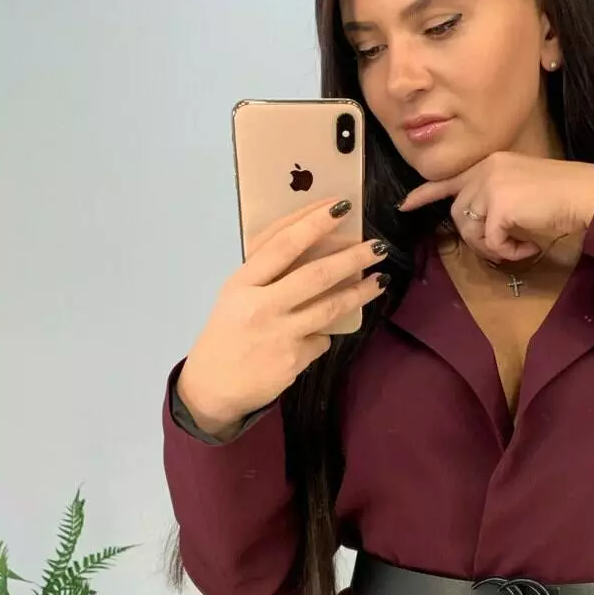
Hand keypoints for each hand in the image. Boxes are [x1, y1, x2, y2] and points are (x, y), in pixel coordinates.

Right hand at [177, 199, 388, 430]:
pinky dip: (326, 333)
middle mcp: (261, 306)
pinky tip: (324, 332)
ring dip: (360, 292)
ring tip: (380, 280)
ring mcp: (279, 334)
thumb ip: (267, 276)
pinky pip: (322, 339)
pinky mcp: (293, 360)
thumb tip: (312, 249)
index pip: (283, 244)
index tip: (342, 207)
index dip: (315, 222)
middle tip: (378, 246)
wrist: (212, 387)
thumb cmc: (226, 335)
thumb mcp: (235, 297)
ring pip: (330, 307)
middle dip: (352, 257)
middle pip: (316, 274)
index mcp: (242, 283)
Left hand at [397, 152, 593, 261]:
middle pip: (459, 214)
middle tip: (503, 247)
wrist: (585, 194)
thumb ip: (496, 198)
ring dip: (491, 247)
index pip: (449, 180)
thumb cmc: (563, 195)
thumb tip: (481, 226)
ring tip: (517, 248)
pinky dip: (506, 253)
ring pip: (470, 229)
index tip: (404, 206)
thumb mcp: (522, 189)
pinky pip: (490, 242)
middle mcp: (486, 169)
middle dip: (476, 239)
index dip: (425, 194)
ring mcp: (490, 186)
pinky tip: (527, 248)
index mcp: (491, 163)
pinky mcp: (499, 206)